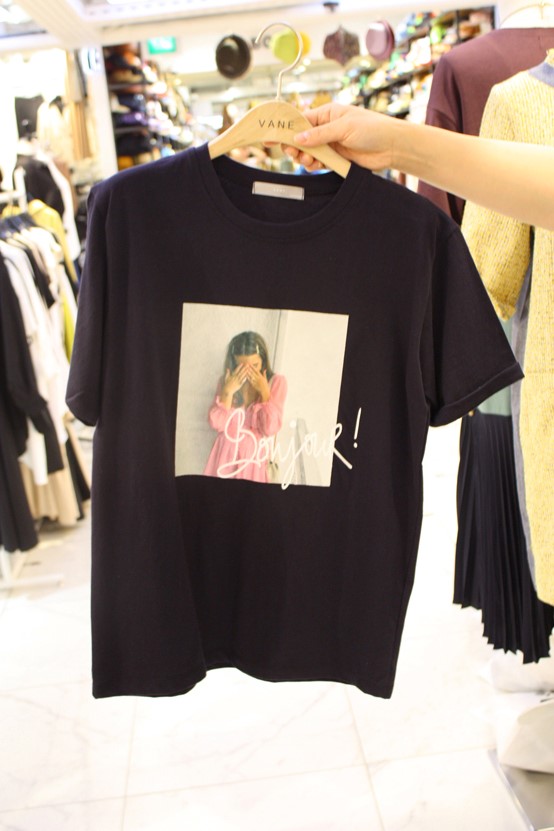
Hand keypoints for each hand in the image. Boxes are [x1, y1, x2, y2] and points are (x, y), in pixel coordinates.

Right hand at [222, 365, 247, 397]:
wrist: (227, 390)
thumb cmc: (227, 384)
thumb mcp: (226, 378)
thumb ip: (227, 373)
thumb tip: (227, 369)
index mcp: (232, 376)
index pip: (236, 370)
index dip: (239, 366)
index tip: (242, 363)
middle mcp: (235, 378)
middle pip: (240, 372)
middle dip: (244, 368)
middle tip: (247, 364)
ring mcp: (237, 381)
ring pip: (242, 376)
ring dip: (245, 372)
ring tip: (248, 369)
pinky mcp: (239, 385)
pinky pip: (242, 381)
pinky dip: (245, 378)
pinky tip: (247, 376)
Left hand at [245, 365, 270, 401]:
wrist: (265, 392)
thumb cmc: (265, 386)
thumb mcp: (266, 379)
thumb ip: (264, 374)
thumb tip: (265, 369)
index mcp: (261, 376)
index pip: (256, 371)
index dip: (253, 367)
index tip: (250, 364)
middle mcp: (258, 378)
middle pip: (253, 372)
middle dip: (250, 368)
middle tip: (246, 365)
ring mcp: (256, 381)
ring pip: (251, 376)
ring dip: (248, 372)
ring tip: (245, 369)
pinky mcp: (254, 385)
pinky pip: (250, 381)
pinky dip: (248, 378)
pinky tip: (245, 376)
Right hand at [279, 103, 399, 172]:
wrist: (392, 147)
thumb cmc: (372, 129)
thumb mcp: (344, 128)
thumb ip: (320, 134)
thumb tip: (298, 138)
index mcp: (327, 114)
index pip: (300, 120)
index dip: (285, 129)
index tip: (272, 138)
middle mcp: (326, 128)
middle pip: (300, 138)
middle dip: (295, 147)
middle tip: (296, 154)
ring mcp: (330, 143)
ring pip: (308, 152)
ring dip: (305, 158)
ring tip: (310, 162)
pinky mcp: (336, 158)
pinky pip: (318, 162)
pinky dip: (314, 165)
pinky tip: (318, 166)